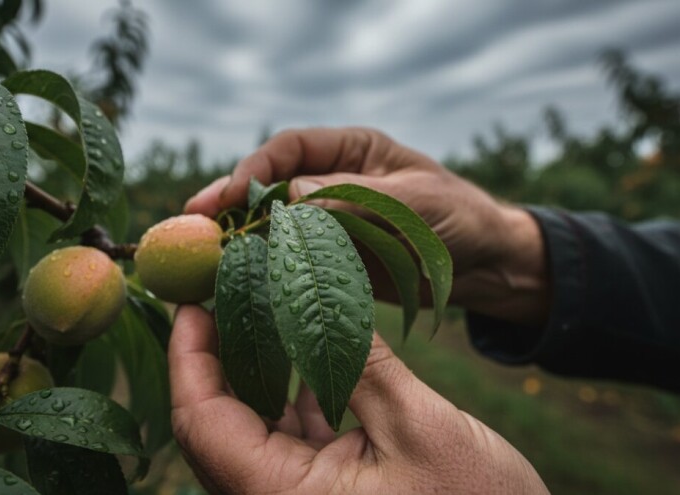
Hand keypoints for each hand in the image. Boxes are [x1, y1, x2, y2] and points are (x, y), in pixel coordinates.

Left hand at [170, 305, 547, 493]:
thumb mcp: (419, 426)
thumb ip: (363, 362)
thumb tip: (324, 294)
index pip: (202, 424)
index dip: (188, 359)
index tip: (191, 302)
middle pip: (216, 425)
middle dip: (215, 358)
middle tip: (223, 295)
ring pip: (252, 430)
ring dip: (255, 372)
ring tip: (261, 310)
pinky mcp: (327, 494)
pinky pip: (290, 439)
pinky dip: (293, 395)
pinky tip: (307, 350)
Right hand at [186, 127, 548, 324]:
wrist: (487, 265)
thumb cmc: (460, 219)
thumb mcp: (417, 203)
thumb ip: (359, 199)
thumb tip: (294, 195)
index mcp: (352, 151)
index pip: (290, 149)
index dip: (256, 169)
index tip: (232, 195)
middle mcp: (333, 182)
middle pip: (269, 186)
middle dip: (231, 203)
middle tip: (192, 223)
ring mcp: (329, 222)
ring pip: (273, 226)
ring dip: (240, 239)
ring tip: (202, 256)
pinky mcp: (332, 259)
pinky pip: (290, 260)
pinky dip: (264, 268)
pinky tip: (239, 281)